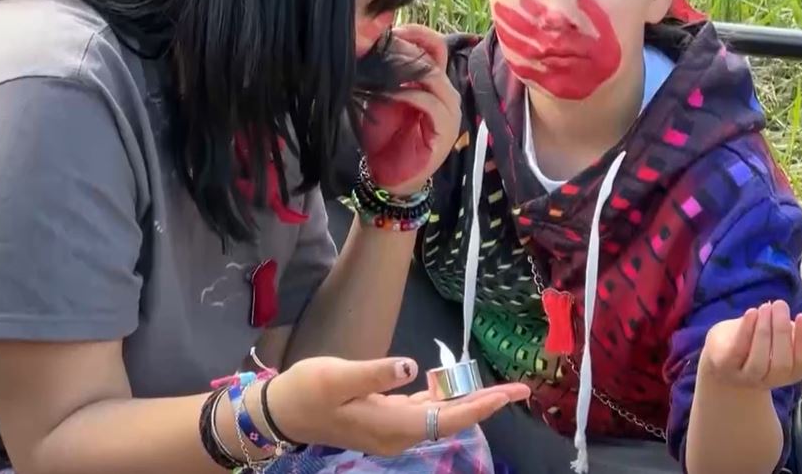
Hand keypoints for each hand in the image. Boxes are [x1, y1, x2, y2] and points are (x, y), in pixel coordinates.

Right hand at [266, 356, 529, 456]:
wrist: (281, 411)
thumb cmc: (308, 391)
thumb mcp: (339, 376)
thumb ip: (377, 372)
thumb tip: (412, 367)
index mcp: (393, 426)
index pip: (449, 416)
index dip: (483, 404)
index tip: (511, 394)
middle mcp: (399, 434)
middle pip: (452, 418)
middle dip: (486, 402)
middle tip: (520, 388)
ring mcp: (392, 429)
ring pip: (440, 415)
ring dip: (468, 400)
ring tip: (498, 387)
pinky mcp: (385, 419)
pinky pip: (424, 410)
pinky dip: (444, 397)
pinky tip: (454, 383)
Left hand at [355, 25, 460, 195]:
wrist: (390, 177)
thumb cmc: (385, 138)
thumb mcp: (383, 97)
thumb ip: (386, 73)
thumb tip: (372, 41)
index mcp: (436, 84)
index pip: (436, 46)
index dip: (417, 33)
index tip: (391, 29)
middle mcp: (448, 94)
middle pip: (434, 58)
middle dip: (405, 50)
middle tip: (379, 48)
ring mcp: (451, 113)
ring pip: (434, 78)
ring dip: (405, 70)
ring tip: (381, 68)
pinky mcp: (446, 130)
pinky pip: (428, 102)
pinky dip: (406, 94)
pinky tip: (386, 94)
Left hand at [699, 300, 801, 389]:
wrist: (721, 355)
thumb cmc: (758, 343)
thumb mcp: (783, 339)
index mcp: (789, 373)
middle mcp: (769, 380)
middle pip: (781, 364)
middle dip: (782, 332)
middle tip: (781, 304)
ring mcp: (745, 377)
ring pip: (759, 361)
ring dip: (764, 331)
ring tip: (766, 306)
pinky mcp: (724, 367)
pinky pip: (736, 353)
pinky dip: (745, 332)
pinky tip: (751, 313)